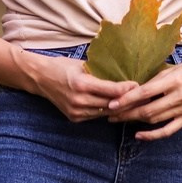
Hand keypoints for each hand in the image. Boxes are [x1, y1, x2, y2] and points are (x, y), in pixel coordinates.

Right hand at [23, 53, 137, 122]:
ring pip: (104, 112)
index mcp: (81, 83)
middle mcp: (79, 100)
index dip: (125, 89)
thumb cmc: (62, 66)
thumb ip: (100, 72)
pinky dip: (105, 110)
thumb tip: (121, 73)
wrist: (41, 78)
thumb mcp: (82, 64)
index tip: (137, 85)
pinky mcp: (74, 118)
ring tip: (132, 102)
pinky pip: (95, 115)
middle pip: (109, 104)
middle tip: (140, 96)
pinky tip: (115, 107)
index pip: (109, 90)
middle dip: (125, 100)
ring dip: (117, 108)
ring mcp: (76, 111)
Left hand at [106, 57, 181, 140]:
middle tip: (111, 114)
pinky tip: (139, 134)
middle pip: (148, 109)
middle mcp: (180, 96)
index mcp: (174, 80)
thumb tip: (132, 91)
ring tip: (120, 120)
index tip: (112, 103)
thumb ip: (154, 81)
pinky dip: (152, 135)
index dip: (127, 99)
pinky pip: (168, 130)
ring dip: (135, 121)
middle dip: (127, 113)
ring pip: (155, 120)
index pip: (146, 92)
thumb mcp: (171, 69)